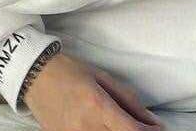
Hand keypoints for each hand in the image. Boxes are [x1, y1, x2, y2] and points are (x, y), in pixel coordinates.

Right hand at [23, 52, 165, 130]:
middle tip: (143, 129)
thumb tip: (152, 121)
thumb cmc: (71, 71)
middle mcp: (86, 126)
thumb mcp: (102, 78)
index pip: (131, 130)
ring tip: (123, 127)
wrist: (35, 76)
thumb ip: (128, 100)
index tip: (160, 130)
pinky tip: (105, 130)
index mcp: (97, 105)